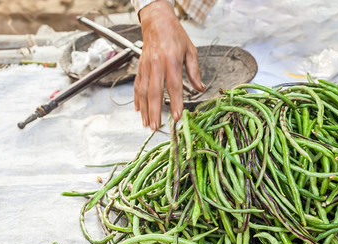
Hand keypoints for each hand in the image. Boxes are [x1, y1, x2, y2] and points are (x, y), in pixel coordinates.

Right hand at [134, 0, 204, 129]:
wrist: (157, 22)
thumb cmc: (175, 36)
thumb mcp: (190, 50)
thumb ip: (194, 71)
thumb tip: (200, 88)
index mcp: (172, 61)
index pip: (174, 86)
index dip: (175, 102)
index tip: (177, 116)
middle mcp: (157, 65)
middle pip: (155, 92)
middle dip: (155, 111)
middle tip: (156, 127)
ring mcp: (146, 67)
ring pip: (143, 91)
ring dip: (144, 109)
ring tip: (147, 123)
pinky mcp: (140, 67)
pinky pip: (137, 85)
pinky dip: (137, 99)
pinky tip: (138, 110)